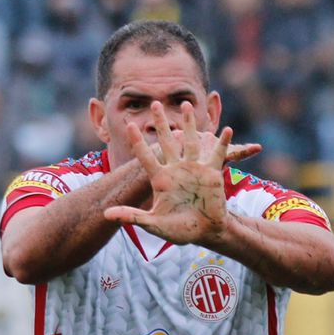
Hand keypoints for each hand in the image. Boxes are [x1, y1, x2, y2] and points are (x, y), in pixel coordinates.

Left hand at [103, 101, 232, 245]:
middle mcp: (176, 169)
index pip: (146, 157)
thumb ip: (132, 217)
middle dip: (161, 123)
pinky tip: (228, 129)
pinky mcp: (212, 173)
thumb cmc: (179, 230)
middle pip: (167, 141)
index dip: (138, 142)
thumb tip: (105, 215)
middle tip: (155, 103)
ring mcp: (194, 168)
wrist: (204, 231)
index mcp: (160, 179)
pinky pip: (217, 155)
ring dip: (189, 123)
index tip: (130, 125)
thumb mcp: (154, 224)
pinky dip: (223, 143)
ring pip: (191, 140)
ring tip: (185, 103)